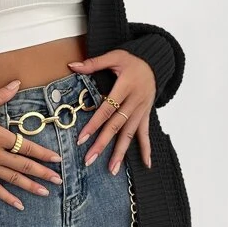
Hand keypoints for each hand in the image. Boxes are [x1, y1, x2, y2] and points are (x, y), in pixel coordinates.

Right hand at [0, 80, 63, 209]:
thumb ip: (0, 96)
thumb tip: (16, 82)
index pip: (26, 147)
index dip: (43, 154)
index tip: (57, 159)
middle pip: (24, 165)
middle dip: (42, 173)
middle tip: (58, 180)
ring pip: (13, 179)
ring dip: (30, 186)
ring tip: (44, 193)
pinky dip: (7, 198)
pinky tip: (19, 205)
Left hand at [67, 51, 155, 172]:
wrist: (156, 63)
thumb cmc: (133, 60)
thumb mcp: (114, 57)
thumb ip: (93, 63)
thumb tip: (72, 65)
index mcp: (125, 87)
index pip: (106, 109)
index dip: (94, 125)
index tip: (82, 139)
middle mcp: (135, 101)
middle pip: (116, 126)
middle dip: (102, 144)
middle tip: (90, 160)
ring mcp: (142, 110)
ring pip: (130, 134)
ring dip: (121, 153)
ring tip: (112, 169)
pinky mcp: (146, 115)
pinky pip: (146, 134)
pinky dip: (146, 149)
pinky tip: (146, 164)